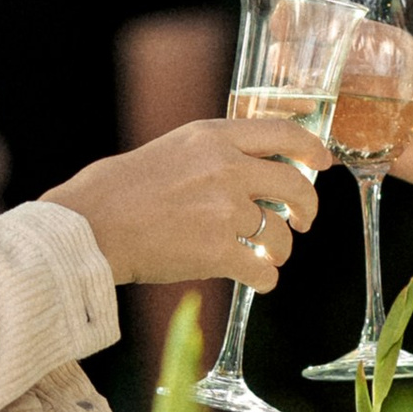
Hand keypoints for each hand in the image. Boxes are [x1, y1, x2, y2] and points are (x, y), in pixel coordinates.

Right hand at [50, 115, 326, 290]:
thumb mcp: (171, 150)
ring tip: (267, 256)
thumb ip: (213, 153)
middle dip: (308, 207)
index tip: (323, 162)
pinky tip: (255, 279)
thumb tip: (252, 168)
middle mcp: (225, 168)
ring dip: (280, 249)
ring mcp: (223, 210)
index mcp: (212, 137)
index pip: (281, 131)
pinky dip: (263, 279)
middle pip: (294, 184)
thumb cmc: (119, 191)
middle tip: (303, 221)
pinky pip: (262, 271)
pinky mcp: (217, 252)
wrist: (90, 227)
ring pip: (279, 233)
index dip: (311, 147)